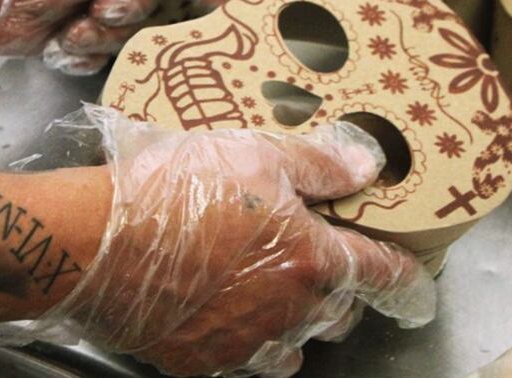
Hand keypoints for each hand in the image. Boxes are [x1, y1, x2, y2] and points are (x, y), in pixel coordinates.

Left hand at [0, 0, 230, 74]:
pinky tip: (56, 42)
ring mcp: (84, 4)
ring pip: (121, 36)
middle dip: (123, 13)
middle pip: (147, 6)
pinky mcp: (65, 36)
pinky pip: (94, 58)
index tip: (222, 0)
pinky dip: (76, 53)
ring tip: (70, 26)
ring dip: (95, 35)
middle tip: (98, 5)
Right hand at [0, 108, 435, 376]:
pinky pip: (240, 359)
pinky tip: (216, 308)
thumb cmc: (175, 192)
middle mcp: (289, 313)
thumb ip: (319, 164)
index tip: (416, 287)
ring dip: (291, 323)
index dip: (407, 280)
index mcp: (312, 260)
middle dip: (335, 290)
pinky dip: (241, 339)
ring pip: (293, 348)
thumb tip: (366, 166)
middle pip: (339, 314)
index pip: (383, 276)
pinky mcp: (202, 362)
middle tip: (305, 258)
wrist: (95, 243)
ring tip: (261, 289)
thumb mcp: (256, 155)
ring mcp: (244, 344)